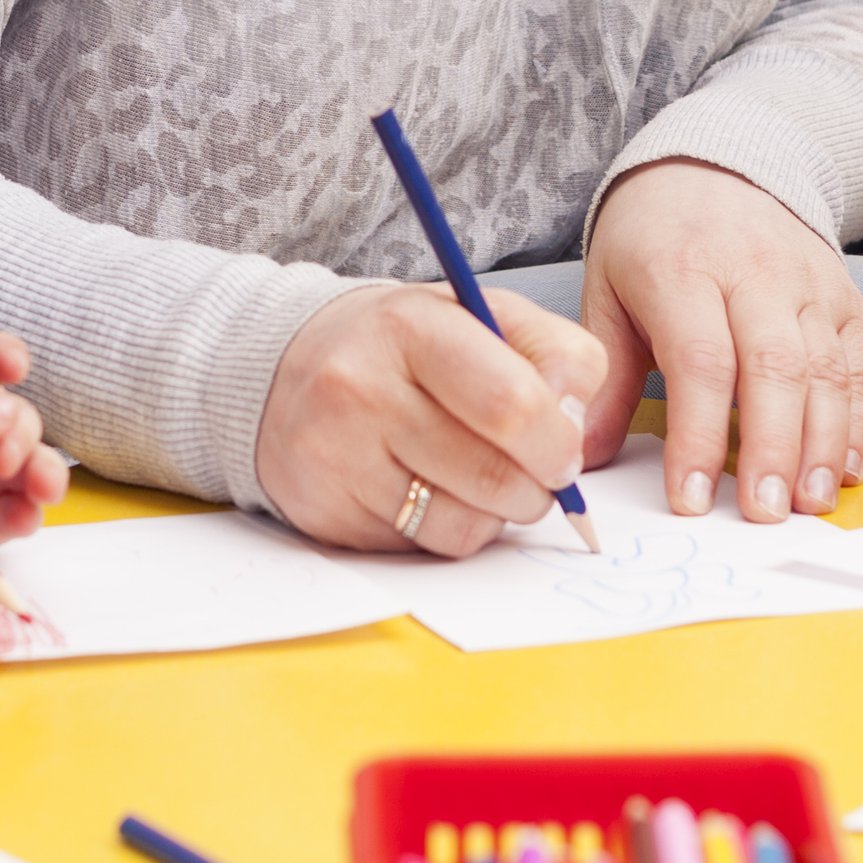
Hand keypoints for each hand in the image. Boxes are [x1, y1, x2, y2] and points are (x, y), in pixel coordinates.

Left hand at [0, 335, 72, 553]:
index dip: (7, 359)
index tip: (12, 366)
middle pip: (19, 416)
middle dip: (19, 430)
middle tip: (5, 450)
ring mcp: (1, 469)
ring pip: (37, 460)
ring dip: (42, 468)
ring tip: (37, 483)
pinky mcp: (1, 513)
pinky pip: (24, 511)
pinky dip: (26, 513)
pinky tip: (20, 516)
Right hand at [255, 280, 607, 554]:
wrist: (286, 370)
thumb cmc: (403, 345)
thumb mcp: (485, 314)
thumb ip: (557, 353)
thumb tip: (576, 428)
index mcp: (411, 327)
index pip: (512, 403)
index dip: (558, 440)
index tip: (564, 449)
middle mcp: (361, 390)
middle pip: (495, 476)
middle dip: (538, 488)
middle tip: (536, 473)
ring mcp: (337, 457)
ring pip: (464, 526)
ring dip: (496, 514)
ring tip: (481, 478)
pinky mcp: (327, 513)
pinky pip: (425, 548)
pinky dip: (451, 530)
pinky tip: (435, 493)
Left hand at [579, 160, 862, 522]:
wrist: (717, 162)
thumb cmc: (652, 238)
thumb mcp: (608, 291)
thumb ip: (603, 375)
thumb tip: (582, 454)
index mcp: (682, 270)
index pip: (700, 361)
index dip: (699, 436)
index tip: (691, 499)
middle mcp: (754, 273)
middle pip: (773, 369)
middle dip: (772, 449)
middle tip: (764, 515)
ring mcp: (807, 284)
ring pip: (825, 371)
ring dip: (822, 446)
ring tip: (808, 505)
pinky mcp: (843, 298)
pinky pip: (858, 365)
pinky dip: (856, 422)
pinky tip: (845, 470)